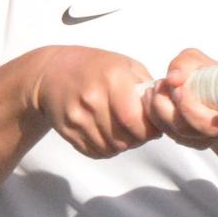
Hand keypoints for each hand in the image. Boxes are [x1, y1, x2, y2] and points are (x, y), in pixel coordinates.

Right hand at [32, 46, 159, 157]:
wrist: (53, 71)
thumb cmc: (96, 66)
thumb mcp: (125, 65)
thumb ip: (146, 86)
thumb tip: (164, 108)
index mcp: (112, 79)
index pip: (133, 118)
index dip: (148, 129)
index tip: (154, 126)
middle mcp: (92, 98)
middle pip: (123, 138)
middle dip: (138, 139)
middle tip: (141, 131)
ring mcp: (77, 116)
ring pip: (110, 148)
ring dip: (123, 145)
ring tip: (125, 132)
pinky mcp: (67, 130)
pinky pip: (94, 152)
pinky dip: (107, 149)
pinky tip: (109, 135)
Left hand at [144, 48, 217, 148]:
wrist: (194, 92)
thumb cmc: (202, 73)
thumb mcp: (196, 61)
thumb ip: (186, 64)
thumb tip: (174, 79)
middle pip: (209, 128)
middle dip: (187, 108)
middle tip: (173, 86)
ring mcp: (208, 137)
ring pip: (185, 133)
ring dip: (165, 109)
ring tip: (157, 86)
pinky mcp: (187, 141)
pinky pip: (170, 133)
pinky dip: (155, 115)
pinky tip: (151, 96)